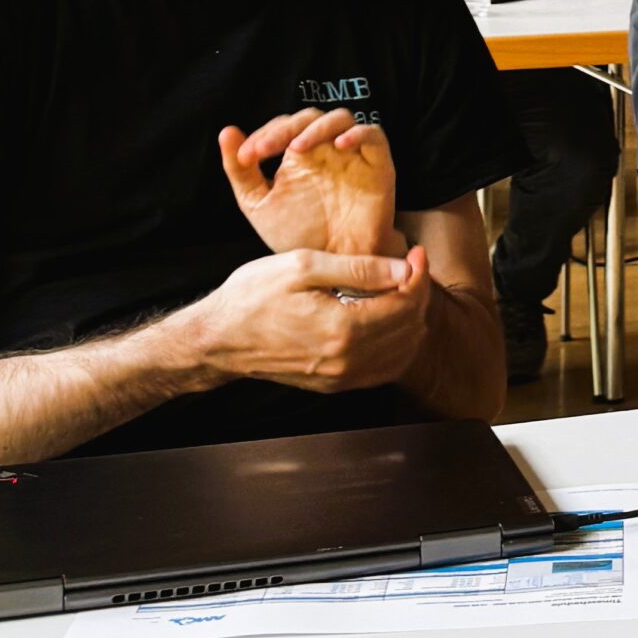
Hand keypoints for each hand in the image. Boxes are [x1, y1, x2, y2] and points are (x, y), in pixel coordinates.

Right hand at [183, 246, 432, 392]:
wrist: (218, 339)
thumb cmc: (252, 298)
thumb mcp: (302, 266)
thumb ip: (358, 269)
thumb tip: (403, 269)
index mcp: (342, 330)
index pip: (405, 304)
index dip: (418, 274)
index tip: (416, 253)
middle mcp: (346, 361)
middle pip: (410, 328)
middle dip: (417, 293)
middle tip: (410, 266)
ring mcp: (340, 377)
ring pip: (403, 352)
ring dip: (411, 319)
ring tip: (400, 289)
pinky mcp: (333, 384)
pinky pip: (383, 370)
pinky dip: (397, 345)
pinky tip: (388, 320)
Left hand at [219, 109, 400, 257]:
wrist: (334, 265)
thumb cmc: (300, 236)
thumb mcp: (259, 205)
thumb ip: (241, 172)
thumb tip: (227, 132)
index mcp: (299, 155)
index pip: (282, 126)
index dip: (264, 134)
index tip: (246, 157)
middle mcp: (326, 149)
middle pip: (309, 117)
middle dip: (284, 129)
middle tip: (264, 150)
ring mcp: (352, 155)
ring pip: (341, 118)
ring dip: (317, 127)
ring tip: (297, 147)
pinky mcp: (378, 165)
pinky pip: (374, 135)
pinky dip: (358, 133)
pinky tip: (339, 144)